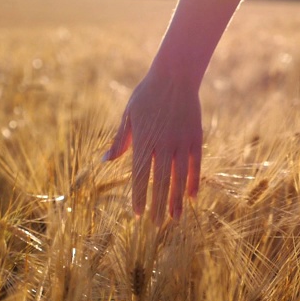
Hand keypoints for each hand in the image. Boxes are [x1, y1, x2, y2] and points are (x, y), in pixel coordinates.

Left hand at [103, 71, 201, 224]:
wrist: (175, 75)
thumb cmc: (147, 94)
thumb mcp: (129, 115)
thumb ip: (120, 140)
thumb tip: (104, 161)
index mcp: (143, 140)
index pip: (140, 175)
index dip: (139, 196)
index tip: (138, 214)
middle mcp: (162, 144)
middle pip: (159, 182)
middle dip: (157, 205)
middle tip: (156, 225)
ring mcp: (180, 142)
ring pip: (179, 178)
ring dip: (176, 200)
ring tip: (174, 220)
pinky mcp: (195, 137)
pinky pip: (195, 165)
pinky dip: (193, 182)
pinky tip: (191, 197)